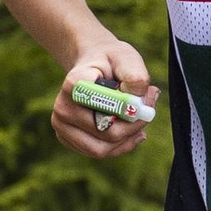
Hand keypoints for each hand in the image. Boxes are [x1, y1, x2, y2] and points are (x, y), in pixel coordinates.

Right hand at [50, 37, 159, 160]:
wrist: (93, 67)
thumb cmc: (112, 62)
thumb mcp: (128, 59)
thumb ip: (136, 78)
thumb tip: (137, 105)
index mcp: (75, 83)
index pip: (101, 104)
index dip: (129, 107)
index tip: (149, 93)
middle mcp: (63, 106)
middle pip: (107, 132)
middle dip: (135, 123)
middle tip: (149, 107)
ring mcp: (62, 125)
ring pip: (103, 149)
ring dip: (129, 137)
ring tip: (139, 119)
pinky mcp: (67, 139)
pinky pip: (100, 152)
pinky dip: (121, 144)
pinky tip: (130, 129)